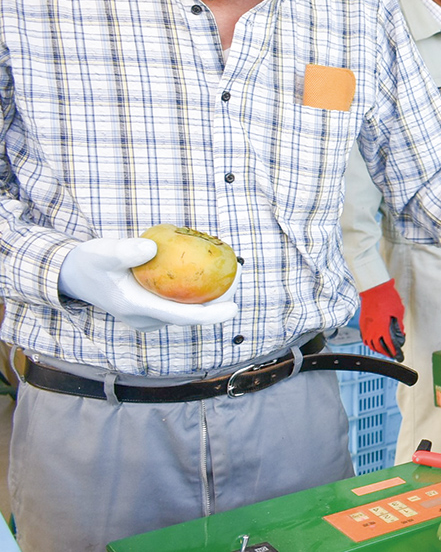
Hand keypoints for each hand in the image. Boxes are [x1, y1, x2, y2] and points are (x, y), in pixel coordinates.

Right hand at [58, 238, 239, 331]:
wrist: (73, 275)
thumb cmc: (90, 261)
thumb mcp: (102, 252)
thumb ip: (124, 251)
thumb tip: (151, 247)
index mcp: (137, 309)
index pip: (182, 317)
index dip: (211, 315)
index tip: (234, 307)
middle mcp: (146, 319)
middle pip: (190, 314)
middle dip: (219, 300)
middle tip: (240, 275)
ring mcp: (148, 317)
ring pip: (187, 309)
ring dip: (210, 295)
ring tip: (232, 270)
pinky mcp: (150, 310)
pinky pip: (180, 302)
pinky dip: (196, 290)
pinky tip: (210, 271)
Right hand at [359, 279, 405, 360]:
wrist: (374, 288)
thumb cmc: (387, 297)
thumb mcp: (398, 312)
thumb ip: (399, 325)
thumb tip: (400, 333)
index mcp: (382, 328)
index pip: (390, 345)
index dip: (395, 352)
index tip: (398, 356)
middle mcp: (372, 330)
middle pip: (379, 347)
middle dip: (386, 353)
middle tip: (392, 355)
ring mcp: (366, 327)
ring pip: (370, 344)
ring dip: (378, 349)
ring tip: (384, 351)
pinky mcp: (362, 323)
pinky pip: (365, 337)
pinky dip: (370, 342)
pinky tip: (373, 342)